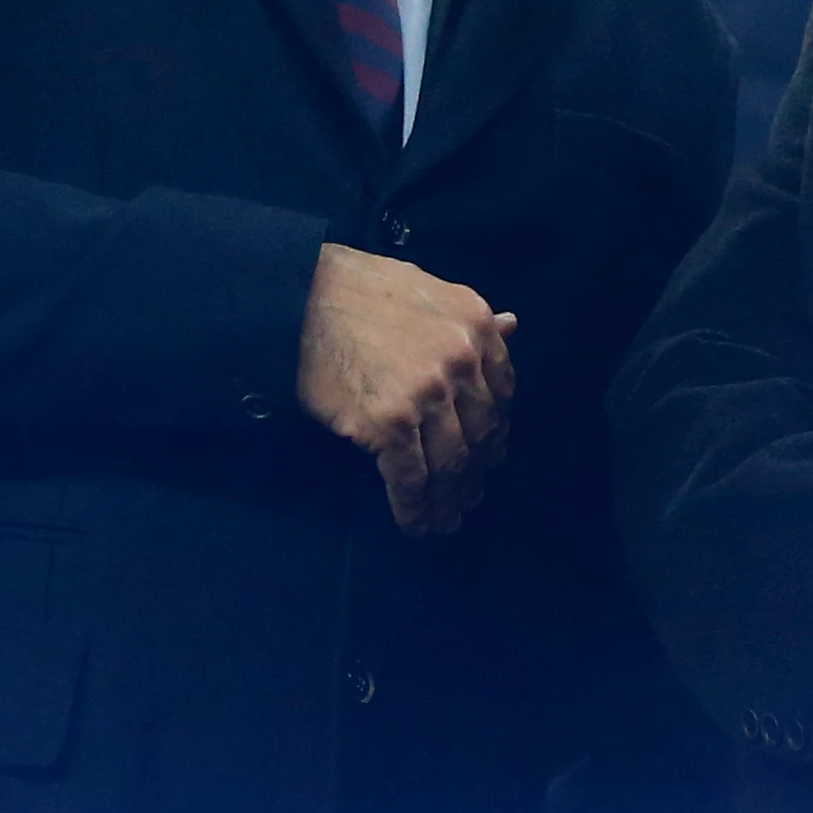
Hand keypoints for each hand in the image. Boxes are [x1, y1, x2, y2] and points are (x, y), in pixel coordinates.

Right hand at [295, 243, 515, 534]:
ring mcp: (427, 394)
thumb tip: (511, 324)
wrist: (300, 296)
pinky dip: (415, 508)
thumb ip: (472, 318)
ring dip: (449, 499)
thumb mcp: (429, 290)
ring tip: (445, 519)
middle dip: (476, 472)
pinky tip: (416, 523)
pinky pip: (411, 478)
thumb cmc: (359, 289)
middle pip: (480, 433)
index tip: (487, 453)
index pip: (500, 393)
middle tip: (469, 496)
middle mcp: (461, 361)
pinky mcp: (389, 424)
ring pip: (451, 463)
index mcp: (476, 326)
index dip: (493, 430)